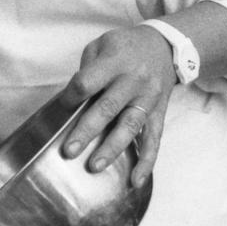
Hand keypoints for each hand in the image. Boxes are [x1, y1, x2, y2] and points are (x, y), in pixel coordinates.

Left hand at [59, 25, 177, 187]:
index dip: (72, 96)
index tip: (61, 107)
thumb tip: (71, 100)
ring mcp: (148, 98)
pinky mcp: (159, 112)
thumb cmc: (125, 47)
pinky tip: (135, 180)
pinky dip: (146, 161)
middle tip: (69, 150)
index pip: (88, 81)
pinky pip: (154, 139)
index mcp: (114, 61)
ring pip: (130, 125)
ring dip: (112, 148)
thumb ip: (87, 70)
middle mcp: (133, 80)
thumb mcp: (102, 45)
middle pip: (108, 107)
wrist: (164, 45)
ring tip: (94, 166)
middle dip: (87, 130)